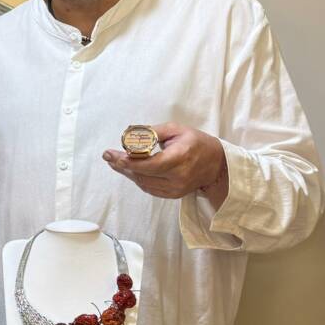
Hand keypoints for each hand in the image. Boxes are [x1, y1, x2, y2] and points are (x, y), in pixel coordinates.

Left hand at [102, 123, 228, 206]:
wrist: (216, 164)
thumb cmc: (196, 143)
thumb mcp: (177, 129)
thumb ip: (154, 132)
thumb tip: (131, 135)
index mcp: (181, 157)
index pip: (151, 164)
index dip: (129, 162)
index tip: (113, 155)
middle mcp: (179, 176)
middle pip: (143, 175)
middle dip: (122, 166)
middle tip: (108, 157)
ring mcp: (176, 188)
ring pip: (143, 183)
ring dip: (127, 173)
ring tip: (115, 162)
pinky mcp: (173, 195)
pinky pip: (149, 188)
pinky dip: (138, 179)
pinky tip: (129, 170)